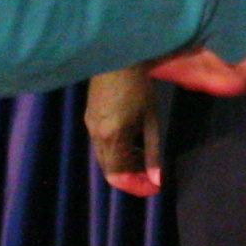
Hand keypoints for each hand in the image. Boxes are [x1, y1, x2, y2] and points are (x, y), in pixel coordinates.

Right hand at [84, 67, 160, 196]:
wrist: (118, 58)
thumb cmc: (139, 86)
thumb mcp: (151, 121)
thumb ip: (152, 153)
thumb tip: (156, 180)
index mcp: (113, 136)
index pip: (119, 176)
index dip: (136, 187)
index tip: (154, 188)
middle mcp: (97, 135)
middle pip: (110, 171)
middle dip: (131, 179)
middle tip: (151, 180)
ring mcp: (90, 127)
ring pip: (105, 160)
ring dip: (124, 166)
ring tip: (144, 162)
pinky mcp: (89, 119)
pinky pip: (101, 146)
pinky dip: (117, 153)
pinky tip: (132, 146)